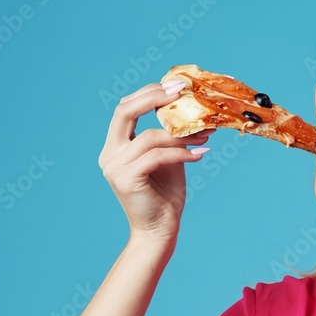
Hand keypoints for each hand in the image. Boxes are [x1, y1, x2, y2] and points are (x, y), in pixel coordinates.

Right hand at [98, 81, 212, 242]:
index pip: (126, 108)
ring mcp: (114, 167)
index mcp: (115, 146)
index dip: (150, 92)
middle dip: (154, 97)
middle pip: (124, 111)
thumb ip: (170, 136)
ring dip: (182, 134)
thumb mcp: (168, 158)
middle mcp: (109, 154)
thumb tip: (195, 111)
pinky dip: (181, 153)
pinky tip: (200, 155)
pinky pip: (157, 156)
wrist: (160, 230)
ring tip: (206, 135)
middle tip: (183, 92)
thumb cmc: (165, 195)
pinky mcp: (126, 179)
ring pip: (150, 137)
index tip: (177, 85)